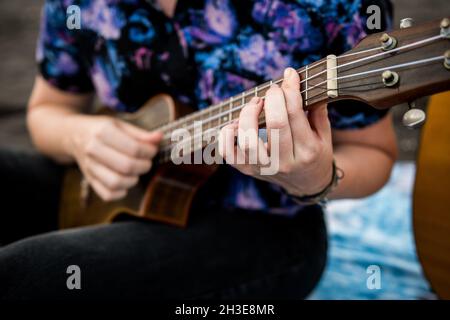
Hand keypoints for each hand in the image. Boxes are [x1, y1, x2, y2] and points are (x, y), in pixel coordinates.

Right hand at [69, 116, 161, 200]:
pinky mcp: (89, 180)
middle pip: (126, 166)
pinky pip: (108, 194)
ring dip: (133, 180)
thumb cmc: (102, 129)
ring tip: (136, 172)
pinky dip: (121, 192)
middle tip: (147, 162)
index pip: (134, 148)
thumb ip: (141, 134)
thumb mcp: (120, 125)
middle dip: (144, 166)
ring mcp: (89, 167)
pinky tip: (125, 181)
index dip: (149, 151)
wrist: (74, 135)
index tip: (152, 150)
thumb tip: (160, 138)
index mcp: (103, 132)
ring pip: (117, 183)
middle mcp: (93, 150)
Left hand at [218, 67, 333, 196]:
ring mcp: (264, 168)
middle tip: (273, 89)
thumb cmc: (315, 152)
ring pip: (248, 139)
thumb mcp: (324, 133)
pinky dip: (226, 134)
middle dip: (273, 98)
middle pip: (275, 124)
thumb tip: (302, 82)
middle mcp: (285, 162)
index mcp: (308, 151)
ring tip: (255, 104)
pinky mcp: (247, 170)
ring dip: (248, 114)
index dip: (290, 89)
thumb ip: (317, 109)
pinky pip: (227, 152)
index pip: (296, 114)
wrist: (307, 183)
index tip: (289, 74)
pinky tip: (236, 123)